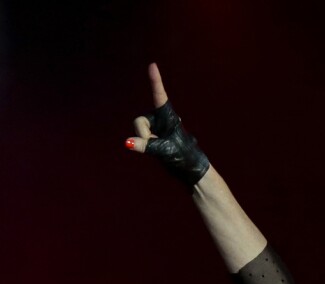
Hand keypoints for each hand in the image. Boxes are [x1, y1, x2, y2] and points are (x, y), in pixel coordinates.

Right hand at [124, 63, 210, 186]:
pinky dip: (142, 145)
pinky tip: (154, 148)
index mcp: (168, 116)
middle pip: (140, 121)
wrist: (189, 169)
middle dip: (144, 134)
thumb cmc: (183, 156)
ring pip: (138, 130)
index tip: (153, 65)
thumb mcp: (165, 150)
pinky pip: (139, 138)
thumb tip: (127, 142)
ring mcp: (155, 128)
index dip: (155, 80)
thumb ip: (146, 145)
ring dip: (146, 142)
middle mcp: (160, 119)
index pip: (159, 96)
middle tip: (159, 145)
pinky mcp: (152, 137)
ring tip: (161, 149)